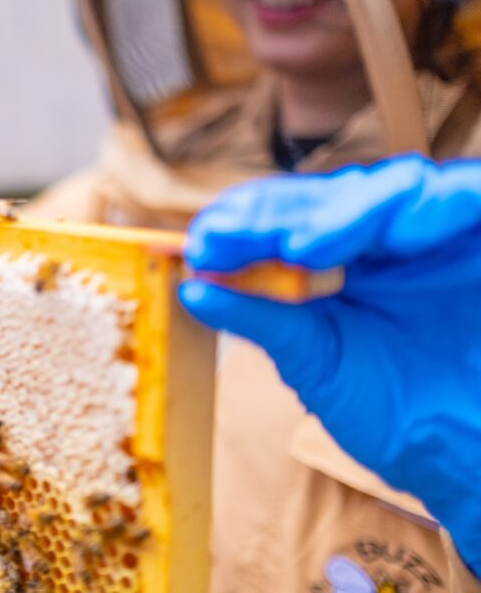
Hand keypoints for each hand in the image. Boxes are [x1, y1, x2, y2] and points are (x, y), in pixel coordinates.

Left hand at [179, 154, 480, 573]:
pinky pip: (464, 196)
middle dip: (278, 213)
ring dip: (342, 212)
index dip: (245, 220)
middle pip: (334, 193)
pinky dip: (428, 208)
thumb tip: (191, 288)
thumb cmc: (394, 413)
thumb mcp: (313, 362)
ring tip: (299, 248)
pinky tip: (393, 239)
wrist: (467, 459)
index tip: (201, 243)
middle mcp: (391, 240)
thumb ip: (258, 320)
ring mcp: (442, 236)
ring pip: (391, 187)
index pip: (291, 216)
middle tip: (231, 237)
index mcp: (346, 261)